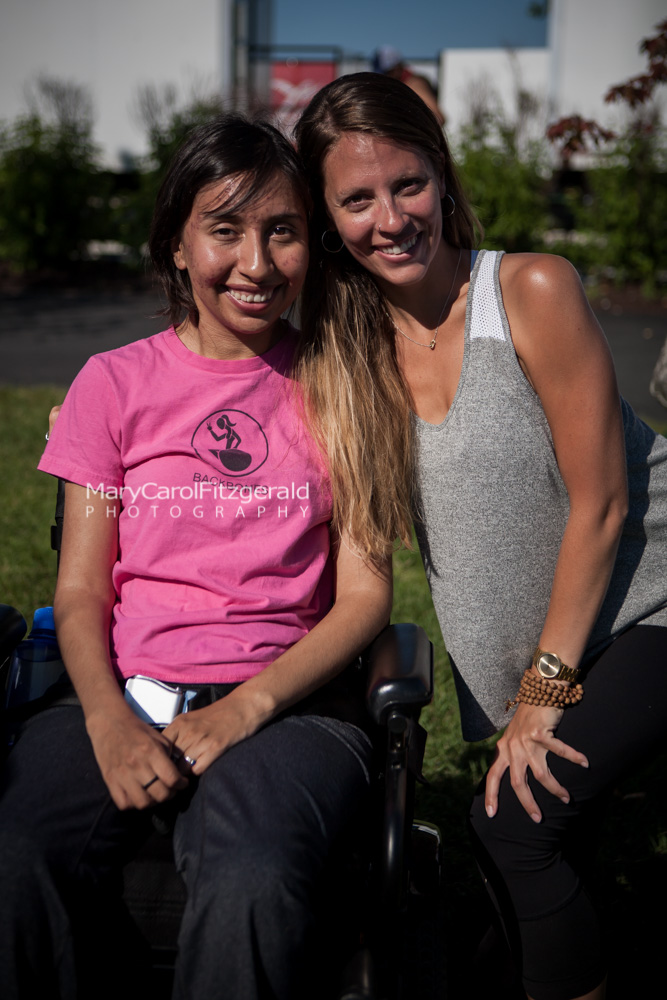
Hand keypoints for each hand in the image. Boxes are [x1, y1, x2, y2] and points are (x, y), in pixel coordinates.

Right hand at [86, 707, 188, 810]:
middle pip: (160, 794)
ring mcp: (122, 774)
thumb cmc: (137, 730)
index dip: (181, 784)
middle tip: (171, 789)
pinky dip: (133, 804)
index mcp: (151, 751)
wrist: (110, 723)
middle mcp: (137, 764)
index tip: (182, 783)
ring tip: (155, 794)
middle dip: (170, 794)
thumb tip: (180, 774)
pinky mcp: (110, 780)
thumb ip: (170, 755)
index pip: (171, 778)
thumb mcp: (159, 737)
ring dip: (152, 802)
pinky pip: (124, 803)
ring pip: (143, 803)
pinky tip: (139, 795)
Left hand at [163, 690, 262, 775]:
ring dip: (185, 773)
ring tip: (190, 770)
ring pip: (182, 768)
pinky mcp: (216, 747)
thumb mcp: (192, 719)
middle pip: (170, 760)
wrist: (243, 706)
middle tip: (178, 773)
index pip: (160, 748)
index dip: (161, 759)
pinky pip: (197, 769)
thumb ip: (178, 734)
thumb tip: (165, 756)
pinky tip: (203, 765)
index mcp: (179, 722)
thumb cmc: (218, 714)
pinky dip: (198, 772)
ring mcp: (201, 739)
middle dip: (172, 769)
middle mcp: (188, 730)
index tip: (166, 765)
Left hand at [485, 702, 588, 822]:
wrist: (537, 691)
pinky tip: (585, 764)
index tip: (491, 814)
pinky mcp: (540, 733)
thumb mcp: (514, 737)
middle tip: (538, 819)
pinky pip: (560, 751)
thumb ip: (512, 754)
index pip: (493, 776)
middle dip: (527, 803)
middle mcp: (512, 747)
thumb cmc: (529, 717)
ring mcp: (526, 740)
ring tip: (567, 799)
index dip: (491, 795)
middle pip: (518, 783)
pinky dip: (574, 758)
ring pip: (541, 774)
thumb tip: (515, 779)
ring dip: (555, 789)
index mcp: (504, 749)